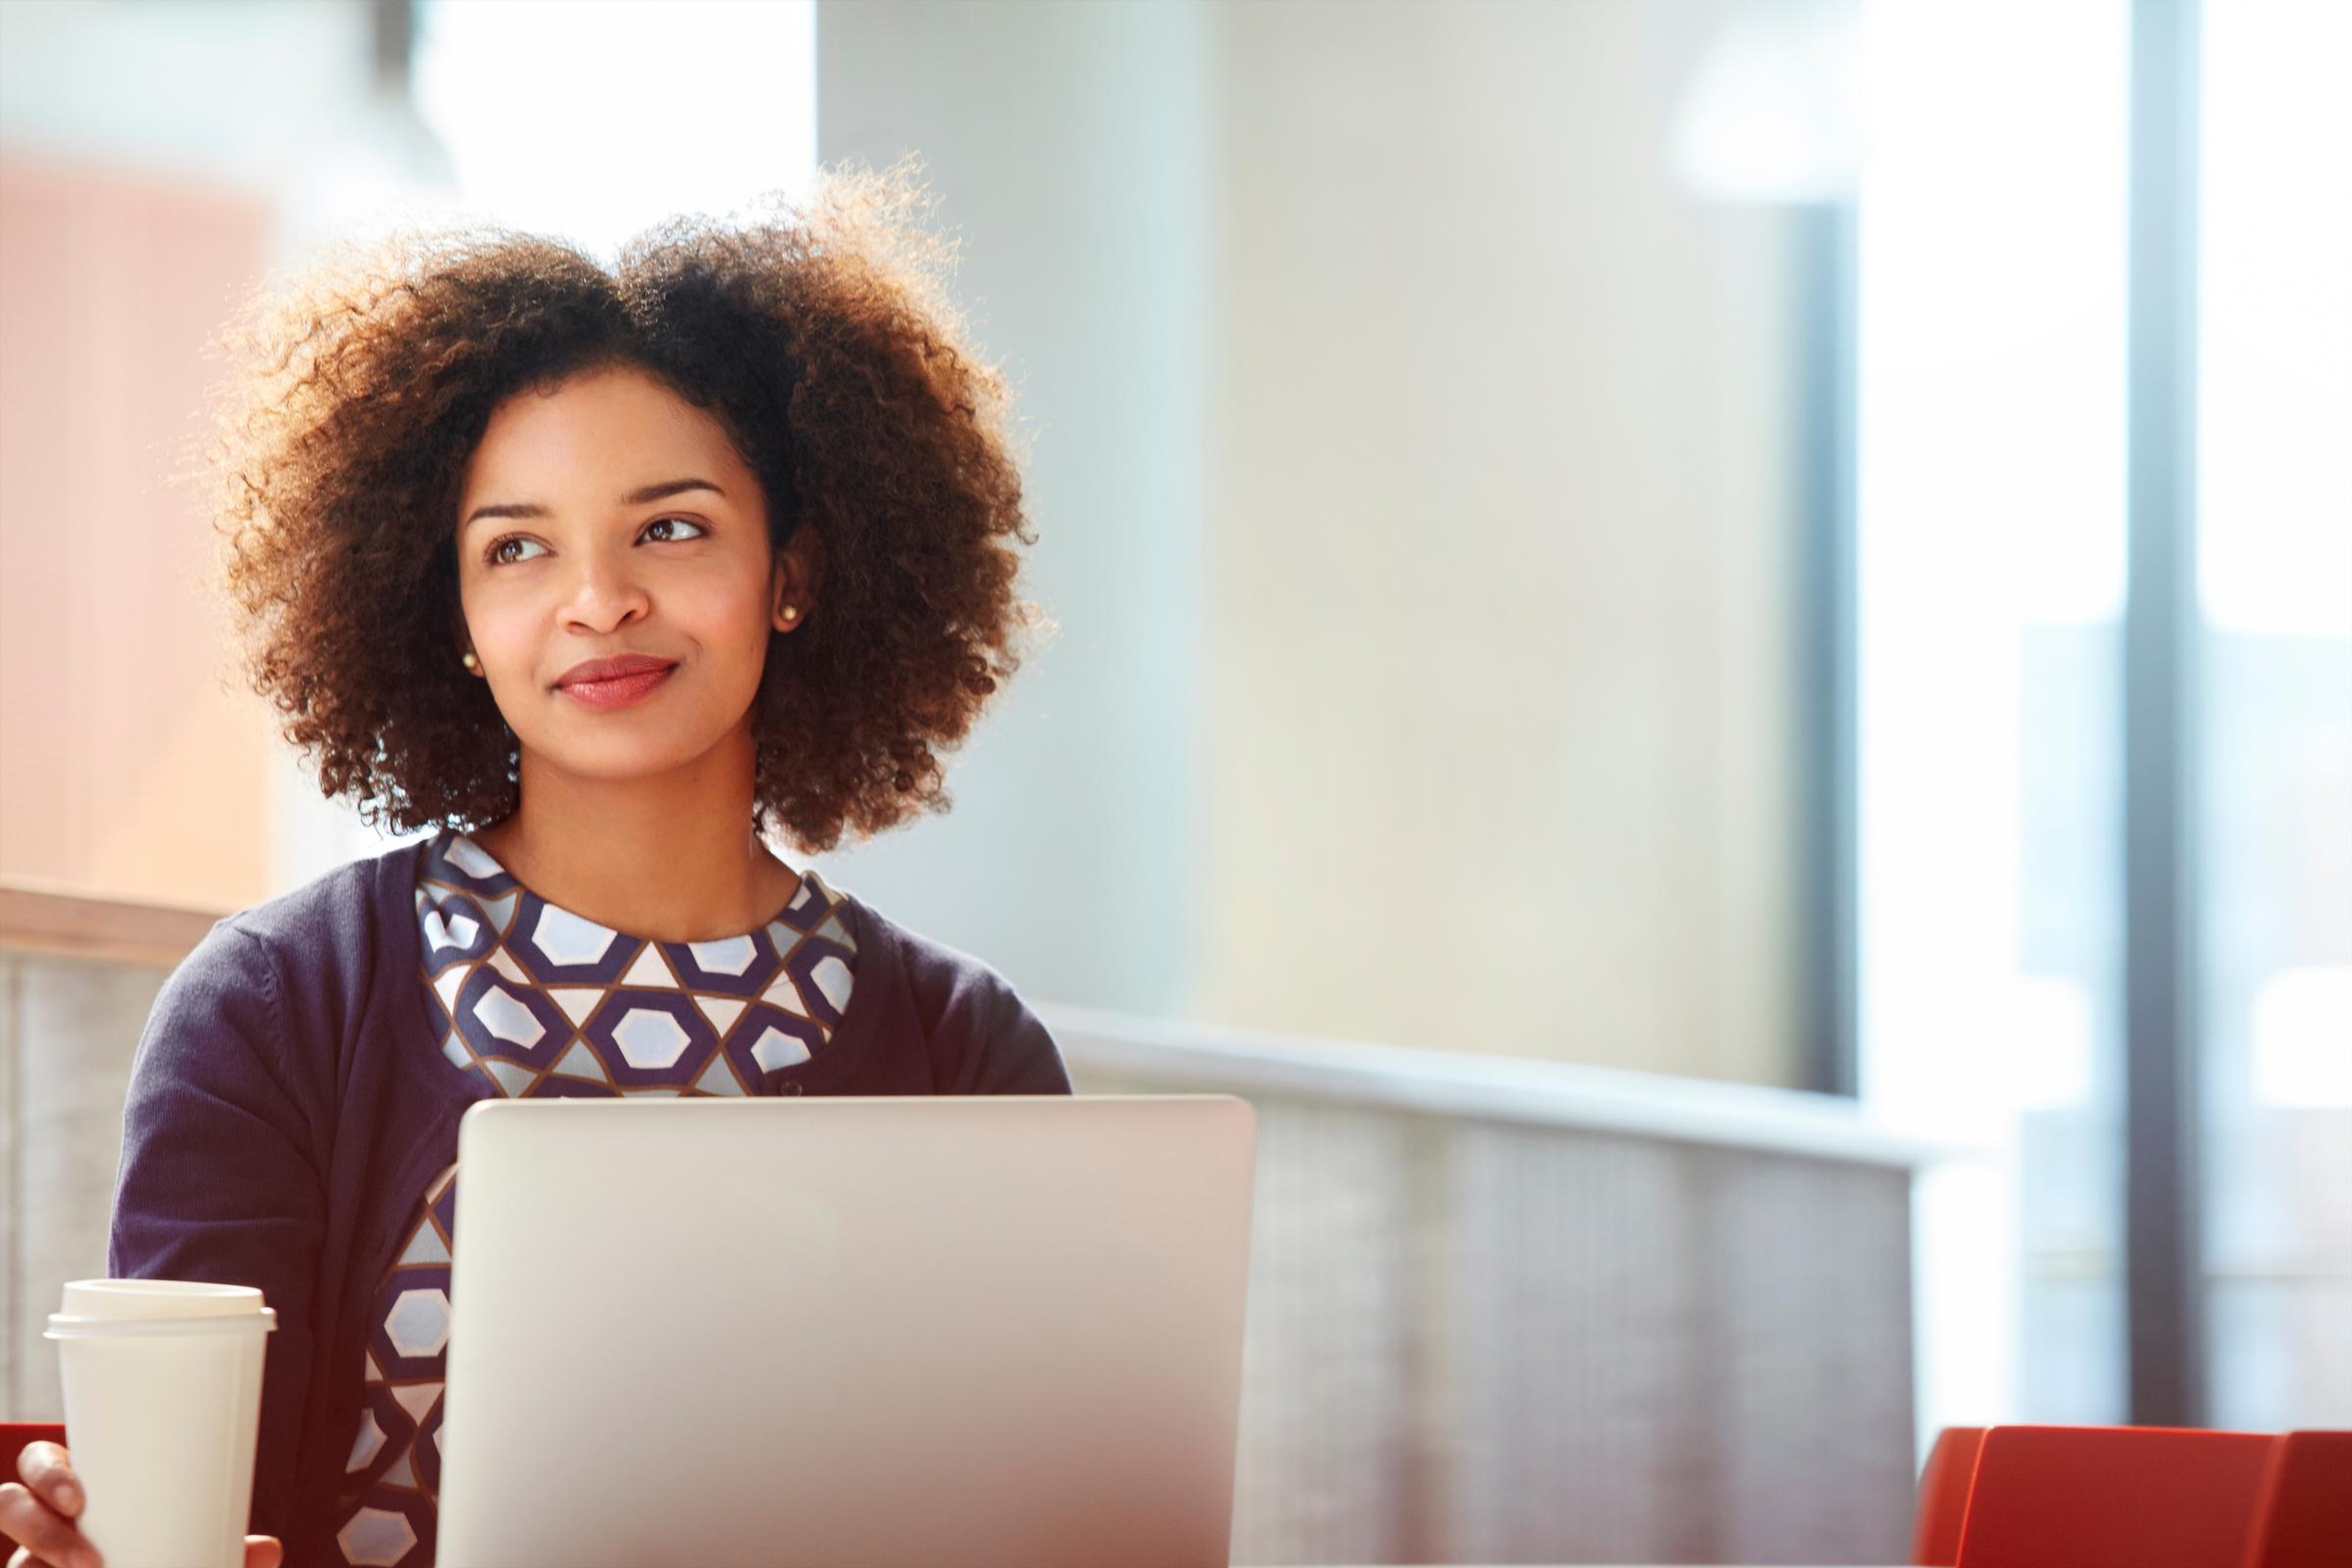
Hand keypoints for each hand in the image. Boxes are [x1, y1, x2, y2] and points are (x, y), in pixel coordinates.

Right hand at [1, 1442, 282, 1567]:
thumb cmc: (157, 1550)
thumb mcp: (188, 1542)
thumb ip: (225, 1549)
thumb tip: (270, 1549)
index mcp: (77, 1488)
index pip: (42, 1462)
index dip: (49, 1473)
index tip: (79, 1499)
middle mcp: (44, 1520)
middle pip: (10, 1504)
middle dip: (38, 1526)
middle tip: (88, 1557)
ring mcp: (30, 1555)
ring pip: (12, 1554)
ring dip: (40, 1552)